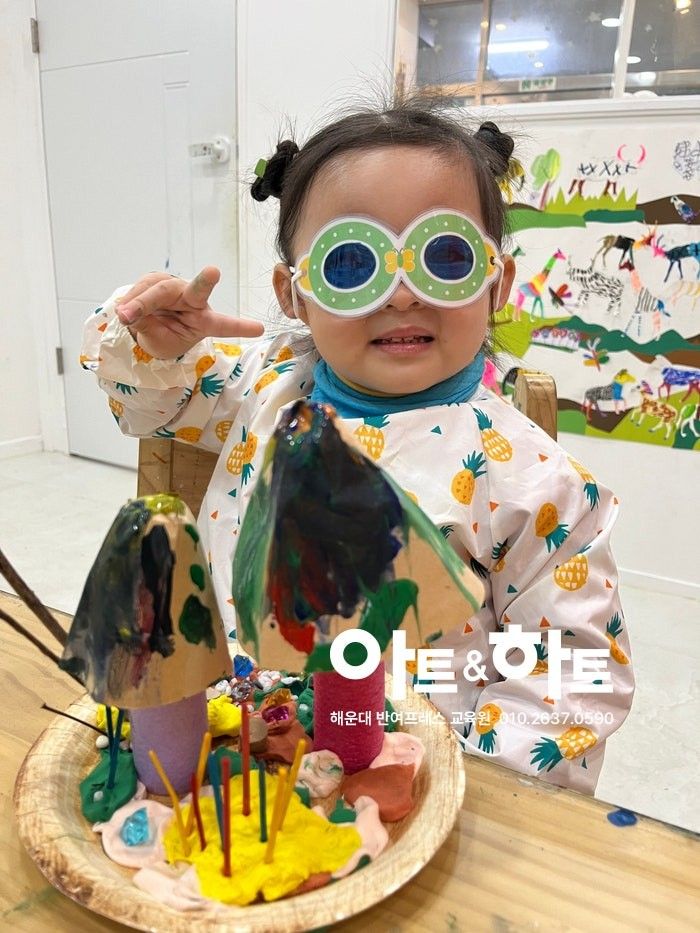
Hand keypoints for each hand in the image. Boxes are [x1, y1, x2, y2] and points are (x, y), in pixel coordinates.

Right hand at [115, 267, 263, 358]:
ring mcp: (176, 287)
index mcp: (204, 322)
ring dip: (139, 302)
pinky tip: (123, 311)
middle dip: (205, 282)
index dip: (239, 327)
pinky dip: (129, 300)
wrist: (147, 326)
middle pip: (198, 291)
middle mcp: (194, 301)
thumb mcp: (158, 342)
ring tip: (125, 317)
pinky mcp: (157, 279)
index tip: (260, 329)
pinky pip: (141, 287)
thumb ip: (146, 325)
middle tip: (214, 272)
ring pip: (159, 290)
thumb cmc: (162, 336)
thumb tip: (126, 312)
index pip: (223, 324)